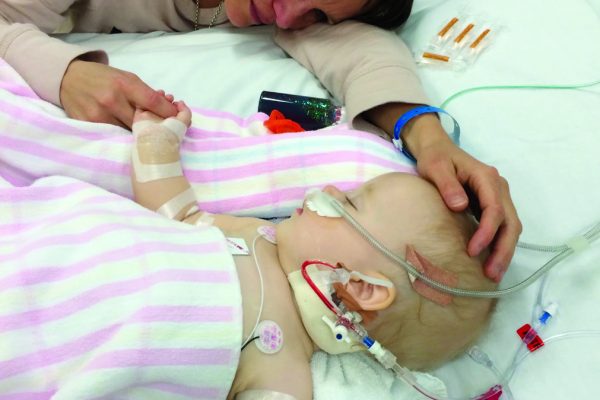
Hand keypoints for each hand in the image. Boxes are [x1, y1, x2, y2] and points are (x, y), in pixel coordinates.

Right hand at [60, 60, 177, 128]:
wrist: (68, 78)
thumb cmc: (103, 78)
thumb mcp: (126, 77)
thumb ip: (147, 93)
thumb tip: (170, 107)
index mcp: (124, 84)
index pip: (154, 103)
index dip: (169, 113)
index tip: (179, 119)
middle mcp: (111, 101)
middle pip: (144, 122)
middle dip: (157, 126)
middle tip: (166, 129)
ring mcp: (99, 116)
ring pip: (129, 133)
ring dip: (141, 134)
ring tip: (149, 132)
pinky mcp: (89, 126)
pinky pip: (113, 136)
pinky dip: (124, 136)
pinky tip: (130, 135)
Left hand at [414, 137, 521, 281]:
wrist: (437, 150)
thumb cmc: (435, 158)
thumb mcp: (435, 167)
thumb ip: (447, 185)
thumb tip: (460, 206)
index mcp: (487, 177)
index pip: (494, 209)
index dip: (487, 232)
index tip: (472, 250)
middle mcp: (499, 188)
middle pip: (511, 222)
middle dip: (503, 249)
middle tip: (492, 273)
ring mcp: (498, 197)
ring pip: (510, 227)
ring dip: (504, 251)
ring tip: (493, 274)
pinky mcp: (491, 205)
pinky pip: (501, 227)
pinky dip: (499, 245)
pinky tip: (491, 262)